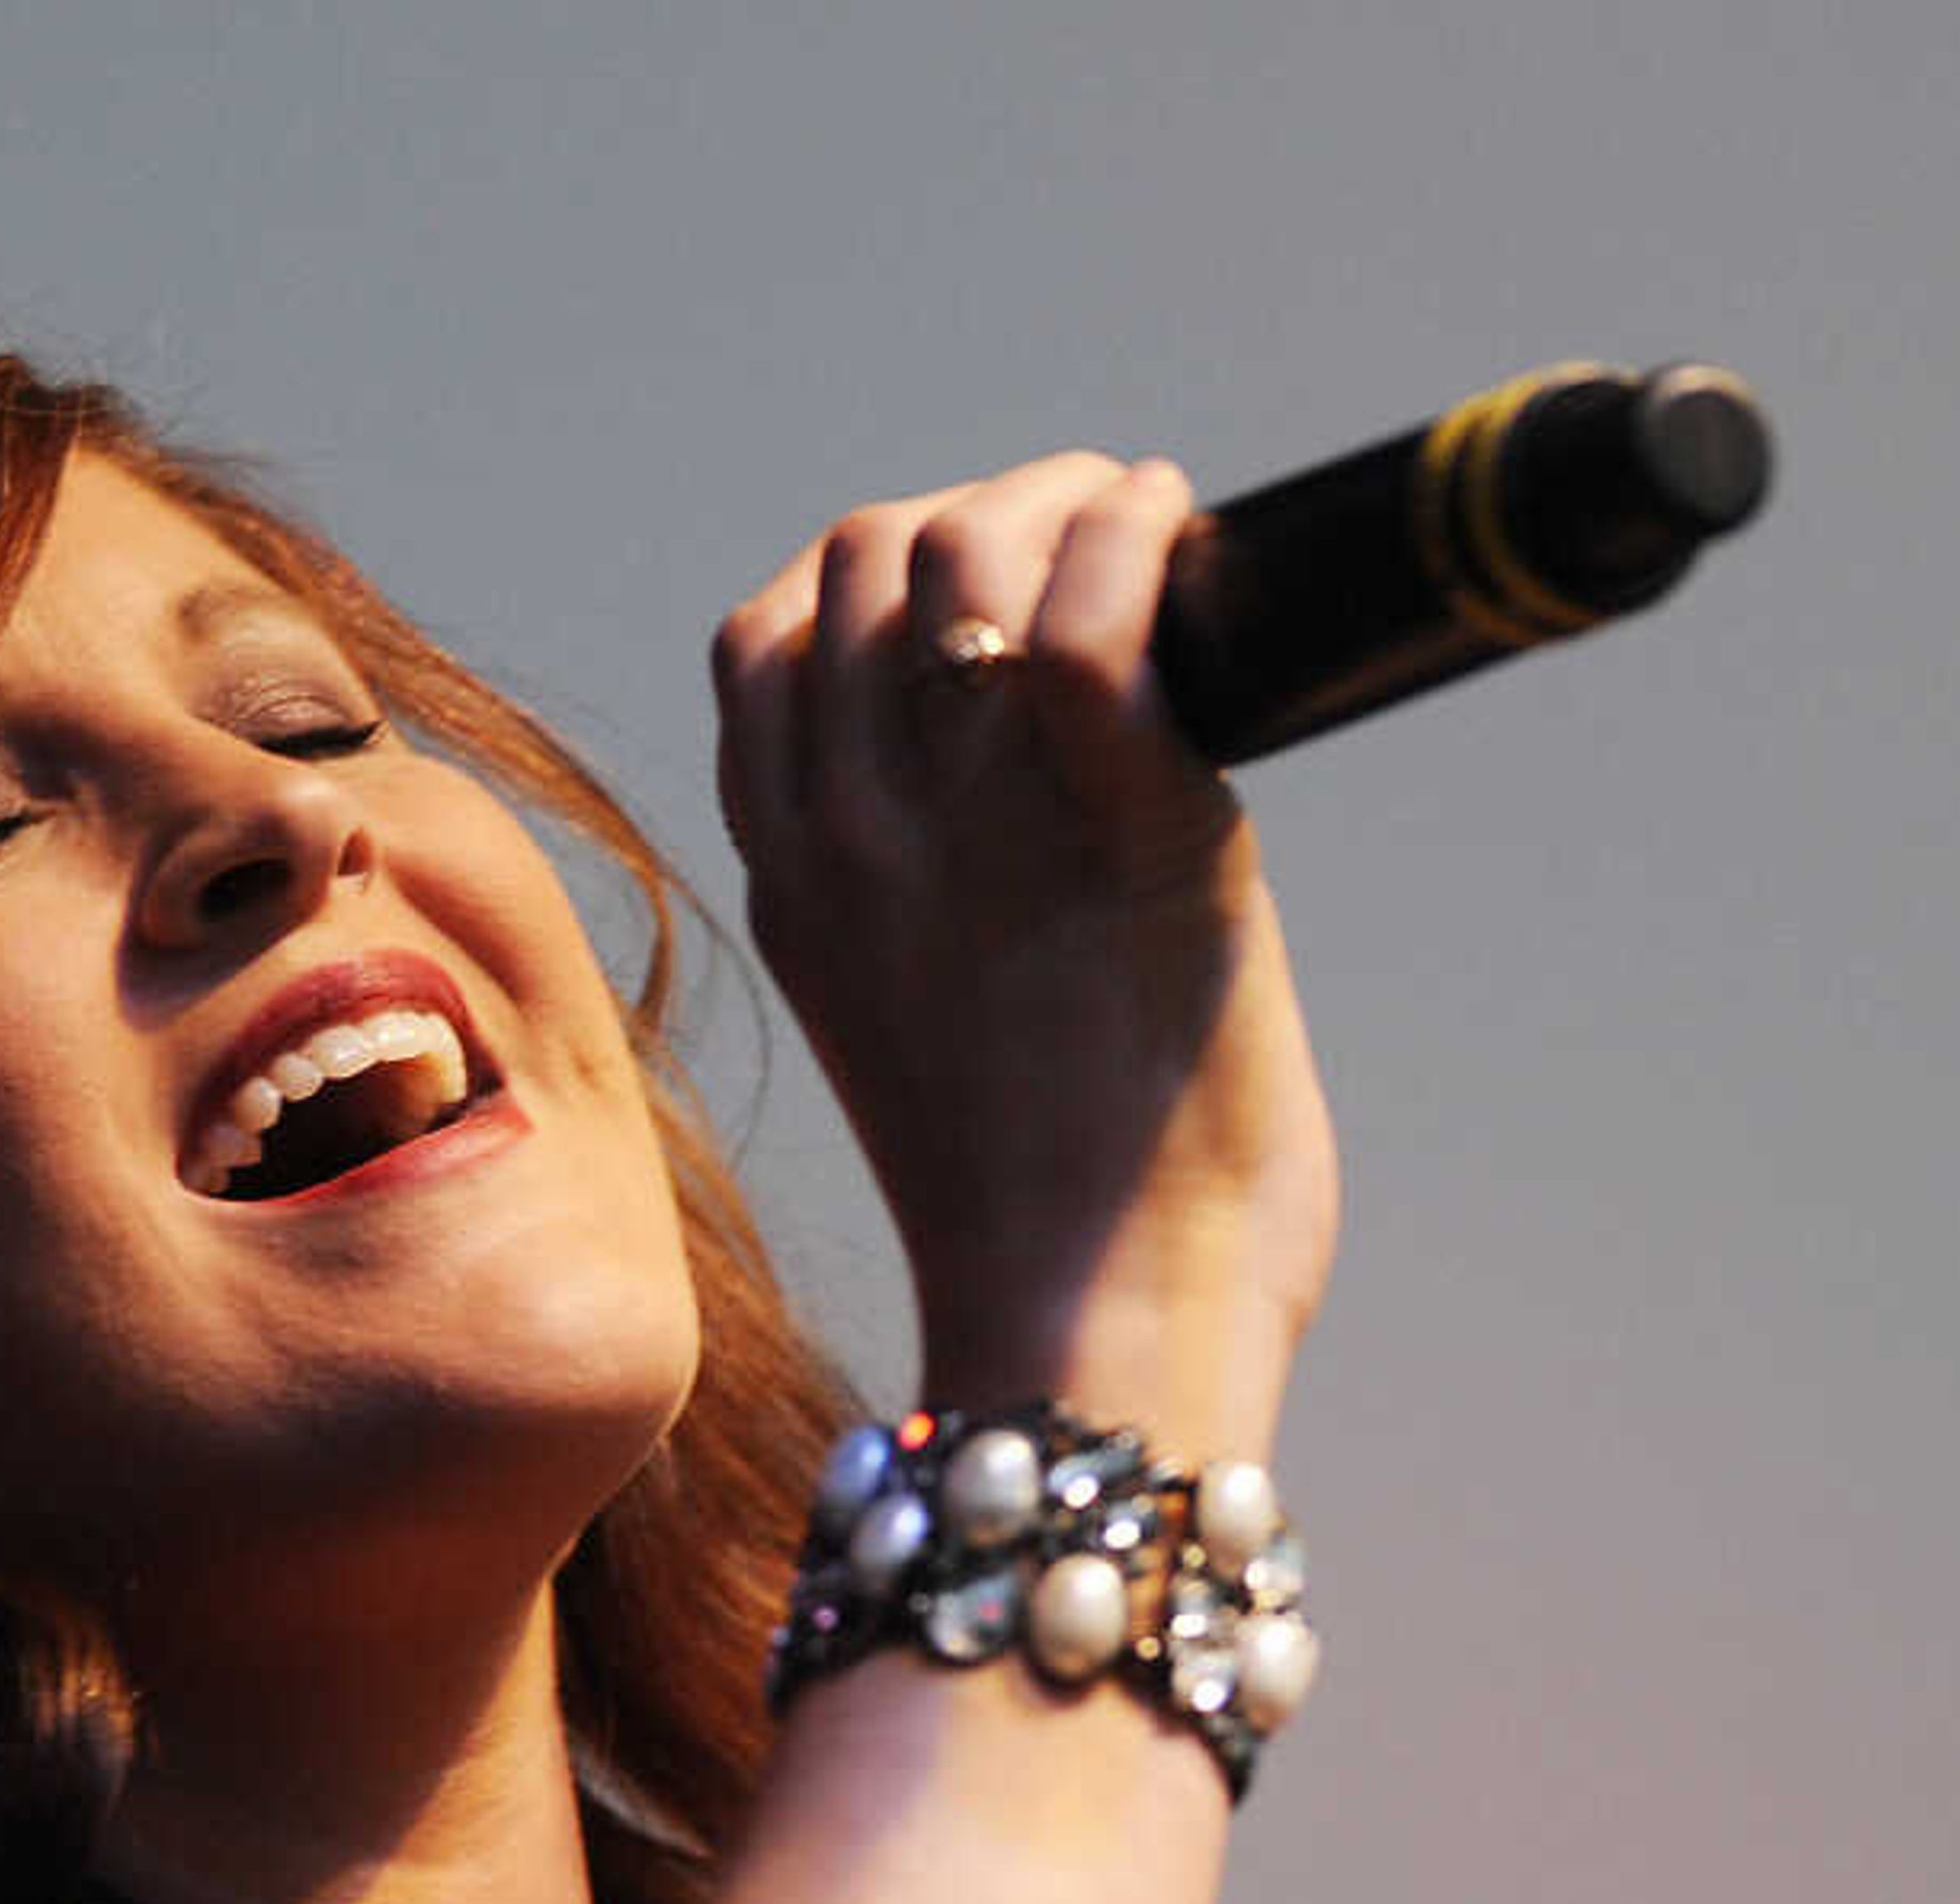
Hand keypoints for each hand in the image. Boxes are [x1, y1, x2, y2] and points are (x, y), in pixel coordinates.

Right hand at [713, 454, 1338, 1434]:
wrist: (1096, 1334)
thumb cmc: (1060, 1233)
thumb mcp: (938, 1043)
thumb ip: (948, 914)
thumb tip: (1057, 823)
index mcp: (800, 894)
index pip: (768, 644)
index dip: (882, 580)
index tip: (998, 607)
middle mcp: (850, 839)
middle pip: (860, 559)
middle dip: (990, 520)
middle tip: (1109, 561)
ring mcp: (960, 825)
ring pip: (957, 548)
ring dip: (1072, 512)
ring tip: (1157, 551)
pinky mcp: (1104, 821)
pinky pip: (1090, 604)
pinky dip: (1144, 545)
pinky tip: (1191, 564)